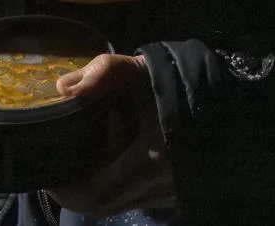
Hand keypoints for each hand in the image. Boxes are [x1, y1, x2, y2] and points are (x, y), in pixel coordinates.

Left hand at [48, 53, 176, 214]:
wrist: (227, 99)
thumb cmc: (181, 85)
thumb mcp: (140, 71)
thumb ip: (102, 73)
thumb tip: (64, 89)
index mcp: (150, 163)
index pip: (95, 195)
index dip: (64, 189)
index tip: (47, 170)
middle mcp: (160, 188)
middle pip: (102, 204)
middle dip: (74, 188)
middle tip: (56, 164)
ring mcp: (169, 194)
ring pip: (119, 202)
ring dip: (95, 187)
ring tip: (79, 158)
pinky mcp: (175, 191)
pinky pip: (135, 196)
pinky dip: (115, 183)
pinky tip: (109, 158)